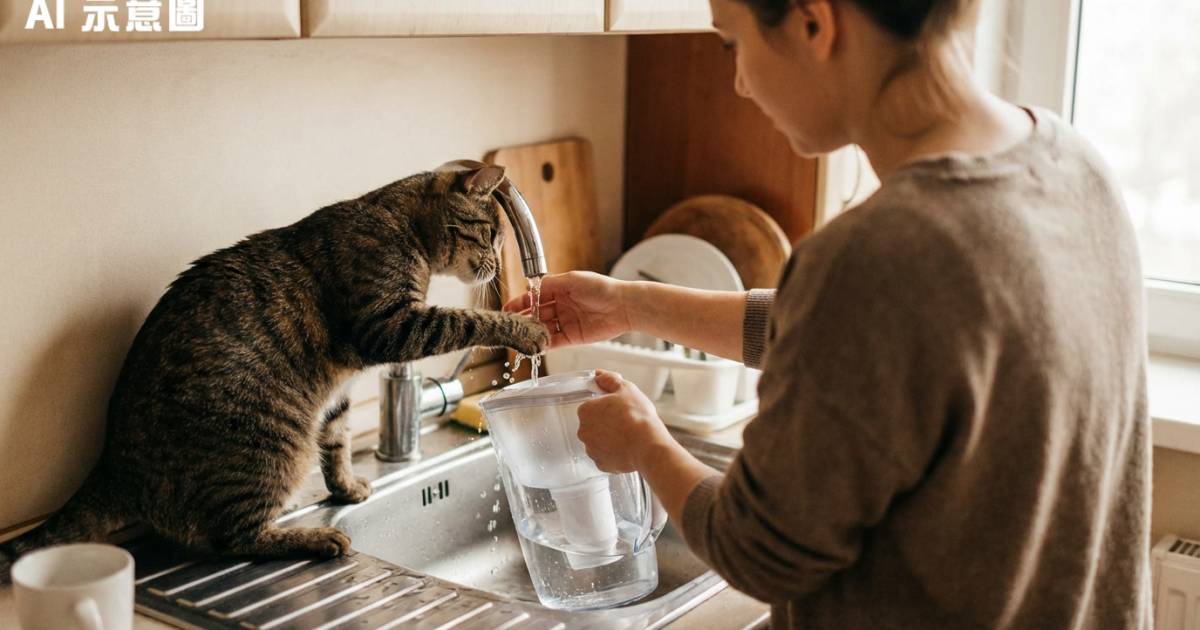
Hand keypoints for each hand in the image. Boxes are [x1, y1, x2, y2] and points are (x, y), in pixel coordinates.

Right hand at [503, 271, 632, 348]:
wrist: (624, 306)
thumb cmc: (602, 289)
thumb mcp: (572, 280)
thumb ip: (549, 285)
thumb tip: (530, 288)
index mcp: (560, 290)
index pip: (534, 297)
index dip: (520, 303)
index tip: (507, 310)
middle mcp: (561, 306)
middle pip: (536, 314)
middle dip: (523, 320)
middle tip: (510, 326)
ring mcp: (567, 322)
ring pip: (544, 329)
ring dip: (532, 333)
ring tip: (520, 337)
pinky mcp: (573, 337)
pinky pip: (554, 342)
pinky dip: (544, 344)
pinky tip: (534, 345)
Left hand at [577, 370, 673, 473]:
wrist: (648, 444)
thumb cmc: (637, 415)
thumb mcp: (626, 388)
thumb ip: (609, 380)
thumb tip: (598, 374)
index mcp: (585, 411)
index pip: (592, 407)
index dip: (607, 407)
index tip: (619, 409)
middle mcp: (583, 431)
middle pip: (594, 425)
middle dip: (607, 424)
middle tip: (625, 422)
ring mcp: (591, 449)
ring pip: (599, 442)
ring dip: (610, 439)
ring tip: (628, 436)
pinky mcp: (601, 464)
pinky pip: (606, 457)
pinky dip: (615, 454)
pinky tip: (627, 449)